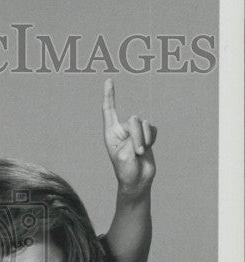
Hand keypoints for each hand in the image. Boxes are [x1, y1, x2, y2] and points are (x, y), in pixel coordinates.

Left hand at [102, 78, 156, 196]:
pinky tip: (146, 150)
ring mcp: (134, 132)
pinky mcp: (146, 134)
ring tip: (139, 153)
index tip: (109, 80)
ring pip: (145, 124)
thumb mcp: (125, 154)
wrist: (138, 180)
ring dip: (145, 140)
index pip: (109, 110)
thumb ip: (131, 136)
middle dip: (138, 136)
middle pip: (134, 120)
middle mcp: (122, 129)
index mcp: (111, 133)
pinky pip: (153, 129)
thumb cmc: (126, 170)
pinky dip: (152, 139)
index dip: (109, 95)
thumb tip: (139, 121)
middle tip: (136, 152)